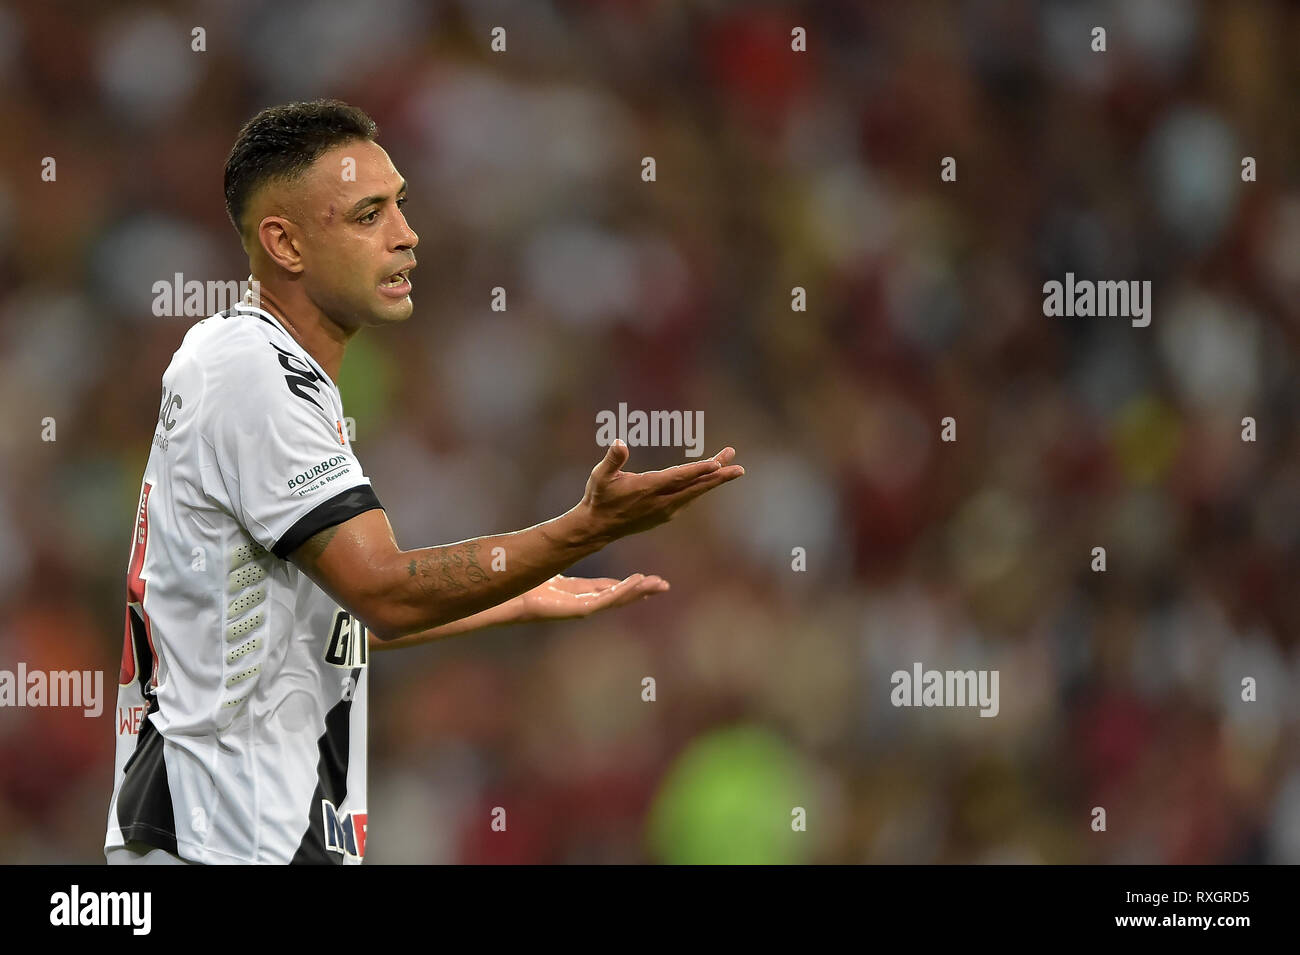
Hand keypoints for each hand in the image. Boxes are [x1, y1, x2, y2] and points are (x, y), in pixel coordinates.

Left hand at [517, 573, 668, 620]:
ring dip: (639, 592)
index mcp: (580, 593)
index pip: (611, 589)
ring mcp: (584, 608)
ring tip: (657, 584)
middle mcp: (585, 602)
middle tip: (664, 585)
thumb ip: (561, 559)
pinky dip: (624, 591)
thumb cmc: (526, 585)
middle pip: (620, 596)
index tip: (648, 580)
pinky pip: (607, 599)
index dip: (630, 586)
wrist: (511, 596)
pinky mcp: (580, 610)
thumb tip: (564, 540)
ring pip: (618, 599)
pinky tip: (637, 583)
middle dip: (642, 591)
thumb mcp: (551, 569)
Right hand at [578, 442, 743, 541]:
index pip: (679, 478)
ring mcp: (665, 510)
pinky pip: (689, 497)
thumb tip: (620, 442)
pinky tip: (710, 477)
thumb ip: (612, 460)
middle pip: (695, 487)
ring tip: (729, 465)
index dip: (699, 470)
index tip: (718, 463)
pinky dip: (701, 486)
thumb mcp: (600, 476)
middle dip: (718, 476)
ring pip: (695, 492)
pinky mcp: (666, 514)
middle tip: (739, 467)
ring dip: (713, 479)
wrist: (598, 527)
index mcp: (648, 489)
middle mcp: (661, 502)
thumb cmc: (598, 497)